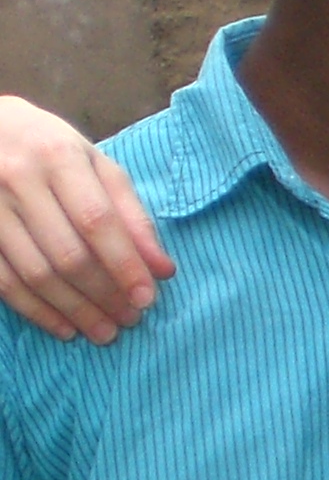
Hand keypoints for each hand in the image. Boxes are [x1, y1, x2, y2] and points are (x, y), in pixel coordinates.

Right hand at [0, 96, 170, 344]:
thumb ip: (131, 214)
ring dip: (74, 310)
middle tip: (130, 319)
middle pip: (67, 253)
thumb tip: (163, 269)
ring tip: (104, 331)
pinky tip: (63, 327)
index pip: (97, 221)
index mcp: (58, 157)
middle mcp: (18, 179)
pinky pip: (3, 281)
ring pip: (35, 273)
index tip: (147, 298)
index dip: (124, 264)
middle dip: (104, 294)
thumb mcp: (96, 165)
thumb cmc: (49, 148)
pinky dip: (36, 310)